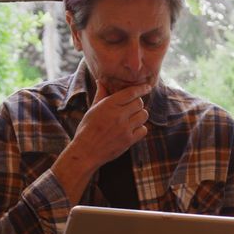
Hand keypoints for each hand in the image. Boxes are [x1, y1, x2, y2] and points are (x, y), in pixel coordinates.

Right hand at [51, 79, 150, 202]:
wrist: (86, 152)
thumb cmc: (87, 129)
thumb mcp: (92, 109)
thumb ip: (100, 95)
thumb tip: (101, 81)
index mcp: (109, 105)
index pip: (131, 92)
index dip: (141, 88)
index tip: (147, 87)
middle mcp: (118, 115)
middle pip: (139, 103)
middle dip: (137, 104)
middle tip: (132, 107)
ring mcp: (125, 129)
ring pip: (144, 115)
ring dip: (140, 115)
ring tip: (133, 118)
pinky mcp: (129, 141)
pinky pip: (143, 130)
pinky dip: (140, 129)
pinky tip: (132, 129)